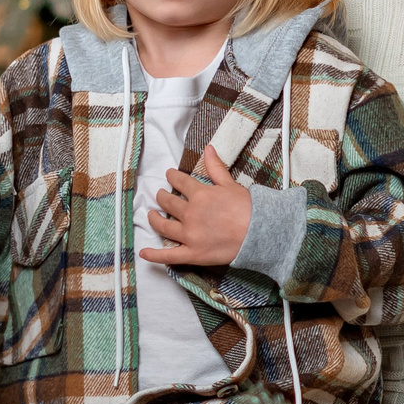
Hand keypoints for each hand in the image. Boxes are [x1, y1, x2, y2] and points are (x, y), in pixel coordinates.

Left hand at [141, 152, 252, 267]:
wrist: (260, 232)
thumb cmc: (249, 208)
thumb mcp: (231, 184)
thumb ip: (215, 167)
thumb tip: (207, 148)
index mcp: (200, 195)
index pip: (180, 182)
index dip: (173, 177)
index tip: (169, 175)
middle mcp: (190, 214)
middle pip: (169, 203)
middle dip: (162, 197)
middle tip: (160, 195)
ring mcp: (189, 235)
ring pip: (164, 226)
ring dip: (154, 219)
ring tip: (152, 215)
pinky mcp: (193, 253)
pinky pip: (169, 256)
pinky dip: (154, 255)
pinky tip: (143, 253)